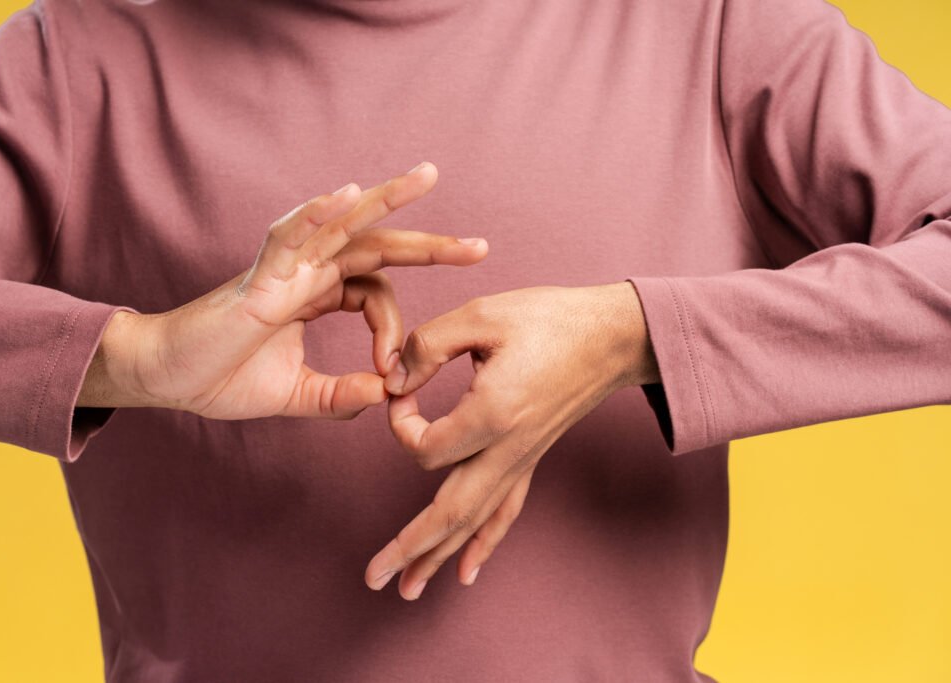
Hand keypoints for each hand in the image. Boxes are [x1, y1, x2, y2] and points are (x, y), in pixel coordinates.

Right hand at [78, 162, 487, 419]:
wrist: (166, 379)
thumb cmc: (220, 378)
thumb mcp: (295, 395)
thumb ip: (339, 397)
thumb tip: (385, 397)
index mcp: (316, 296)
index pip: (376, 292)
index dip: (395, 330)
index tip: (394, 371)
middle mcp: (306, 274)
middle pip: (375, 246)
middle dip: (428, 245)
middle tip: (480, 247)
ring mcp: (283, 270)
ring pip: (340, 224)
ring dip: (385, 200)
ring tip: (427, 178)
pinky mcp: (257, 278)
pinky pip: (288, 234)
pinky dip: (316, 212)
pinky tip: (348, 194)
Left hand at [364, 282, 659, 598]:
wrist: (613, 336)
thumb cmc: (549, 319)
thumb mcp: (482, 315)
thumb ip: (428, 345)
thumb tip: (394, 382)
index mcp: (493, 413)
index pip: (426, 448)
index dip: (400, 424)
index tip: (399, 390)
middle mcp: (509, 448)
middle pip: (450, 513)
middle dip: (409, 547)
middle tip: (373, 578)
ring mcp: (523, 459)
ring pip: (475, 522)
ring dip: (438, 557)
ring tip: (406, 590)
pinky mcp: (531, 459)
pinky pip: (505, 512)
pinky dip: (483, 544)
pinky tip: (468, 571)